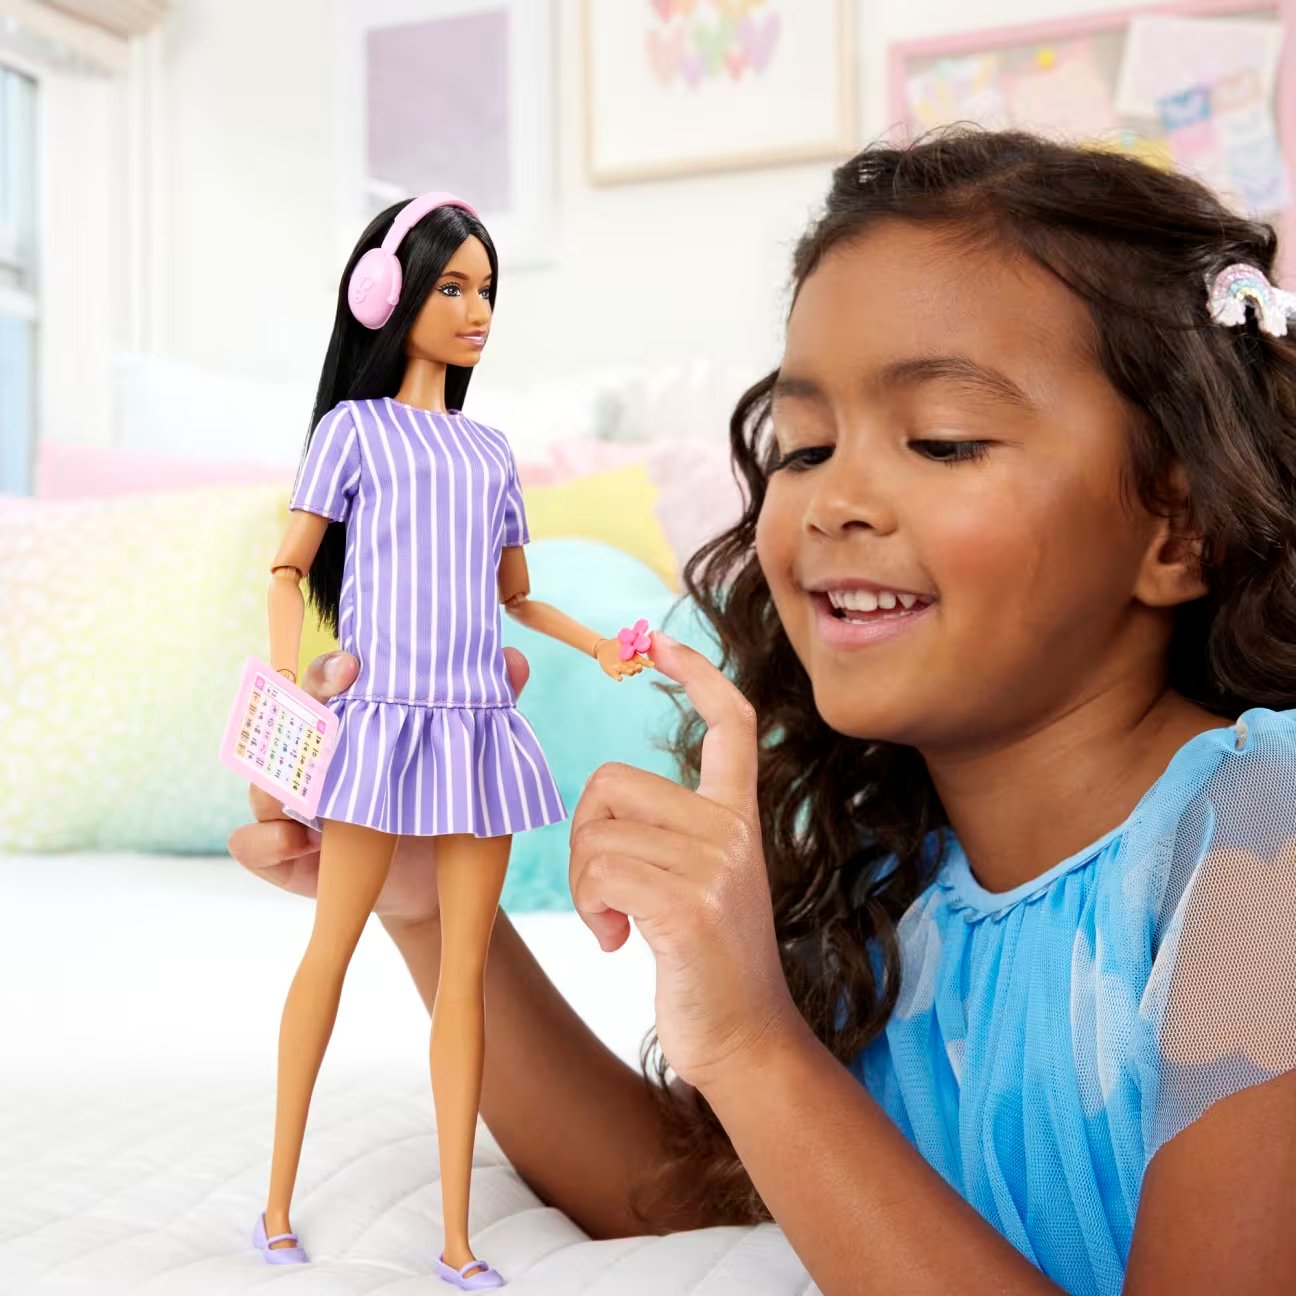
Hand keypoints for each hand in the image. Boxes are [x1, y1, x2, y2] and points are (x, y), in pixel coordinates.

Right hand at [226, 645, 532, 925]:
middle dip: (303, 711)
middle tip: (326, 712)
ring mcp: (289, 803)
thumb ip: (488, 709)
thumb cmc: (441, 800)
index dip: (334, 671)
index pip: (329, 684)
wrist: (435, 879)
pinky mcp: (279, 853)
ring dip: (277, 779)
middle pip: (288, 722)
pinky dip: (265, 842)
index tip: (355, 666)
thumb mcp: (464, 760)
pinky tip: (295, 843)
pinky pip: (252, 843)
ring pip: (262, 778)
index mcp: (351, 722)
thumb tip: (513, 661)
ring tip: (302, 788)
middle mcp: (313, 754)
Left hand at [568, 630, 796, 1092]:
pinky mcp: (689, 905)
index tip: (657, 643)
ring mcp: (715, 865)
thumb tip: (603, 798)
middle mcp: (732, 829)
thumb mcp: (704, 881)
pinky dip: (592, 909)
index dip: (695, 674)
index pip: (730, 721)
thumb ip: (672, 832)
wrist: (746, 1042)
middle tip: (608, 892)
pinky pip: (600, 873)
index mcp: (738, 816)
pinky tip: (619, 940)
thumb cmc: (707, 962)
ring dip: (586, 885)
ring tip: (619, 922)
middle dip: (585, 839)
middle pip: (610, 784)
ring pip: (596, 833)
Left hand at [595, 636, 651, 681]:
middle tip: (639, 666)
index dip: (648, 663)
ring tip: (631, 670)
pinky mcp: (614, 672)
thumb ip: (631, 638)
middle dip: (638, 668)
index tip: (652, 664)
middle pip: (637, 668)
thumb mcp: (624, 639)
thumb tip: (638, 631)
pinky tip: (620, 677)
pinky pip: (617, 676)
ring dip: (630, 672)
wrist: (603, 648)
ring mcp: (622, 669)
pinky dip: (618, 677)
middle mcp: (630, 664)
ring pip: (629, 672)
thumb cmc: (616, 644)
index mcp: (634, 657)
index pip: (643, 661)